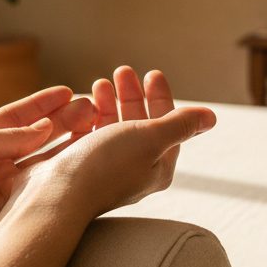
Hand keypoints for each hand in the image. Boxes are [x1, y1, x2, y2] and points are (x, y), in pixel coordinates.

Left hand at [0, 87, 96, 266]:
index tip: (68, 92)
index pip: (18, 116)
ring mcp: (7, 186)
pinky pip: (43, 189)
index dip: (43, 104)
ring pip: (46, 161)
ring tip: (96, 128)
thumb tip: (45, 128)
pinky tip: (82, 159)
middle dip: (65, 121)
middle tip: (92, 107)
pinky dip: (63, 174)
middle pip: (38, 136)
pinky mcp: (15, 210)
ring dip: (70, 145)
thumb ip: (9, 137)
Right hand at [12, 67, 215, 224]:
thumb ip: (180, 125)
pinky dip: (89, 116)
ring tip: (100, 83)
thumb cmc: (106, 167)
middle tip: (123, 71)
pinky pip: (89, 134)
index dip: (162, 98)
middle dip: (133, 95)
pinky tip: (83, 104)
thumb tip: (211, 118)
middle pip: (139, 124)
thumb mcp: (150, 139)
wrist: (55, 195)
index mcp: (157, 167)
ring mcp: (104, 168)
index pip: (167, 127)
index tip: (152, 73)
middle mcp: (133, 169)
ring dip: (110, 102)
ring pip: (112, 128)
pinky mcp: (79, 165)